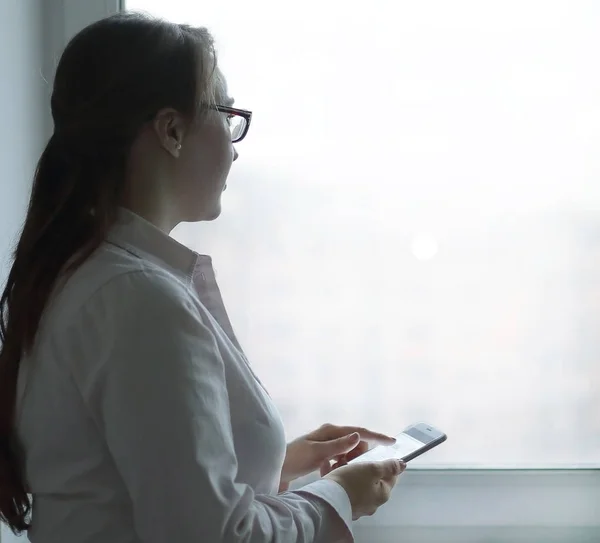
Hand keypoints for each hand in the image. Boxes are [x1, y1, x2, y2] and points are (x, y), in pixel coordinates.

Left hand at [279, 423, 395, 488]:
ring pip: (347, 453)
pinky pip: (338, 460)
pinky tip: (326, 472)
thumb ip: (339, 445)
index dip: (377, 436)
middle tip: (344, 466)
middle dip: (355, 456)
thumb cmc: (295, 459)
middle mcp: (330, 434)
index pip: (359, 431)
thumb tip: (358, 435)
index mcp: (330, 430)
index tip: (392, 441)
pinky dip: (337, 467)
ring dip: (344, 463)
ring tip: (331, 470)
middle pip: (355, 443)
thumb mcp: (318, 453)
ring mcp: (326, 444)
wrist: (274, 469)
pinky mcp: (322, 455)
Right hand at [325, 459, 405, 519]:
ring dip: (347, 470)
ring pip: (354, 483)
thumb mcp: (372, 469)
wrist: (327, 500)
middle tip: (352, 458)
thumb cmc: (351, 482)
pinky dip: (336, 477)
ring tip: (337, 461)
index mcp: (382, 494)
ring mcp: (357, 506)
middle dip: (362, 466)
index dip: (384, 464)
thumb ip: (388, 466)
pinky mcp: (342, 505)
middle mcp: (372, 503)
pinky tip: (328, 468)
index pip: (390, 476)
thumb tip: (402, 465)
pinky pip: (342, 488)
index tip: (372, 456)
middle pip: (371, 479)